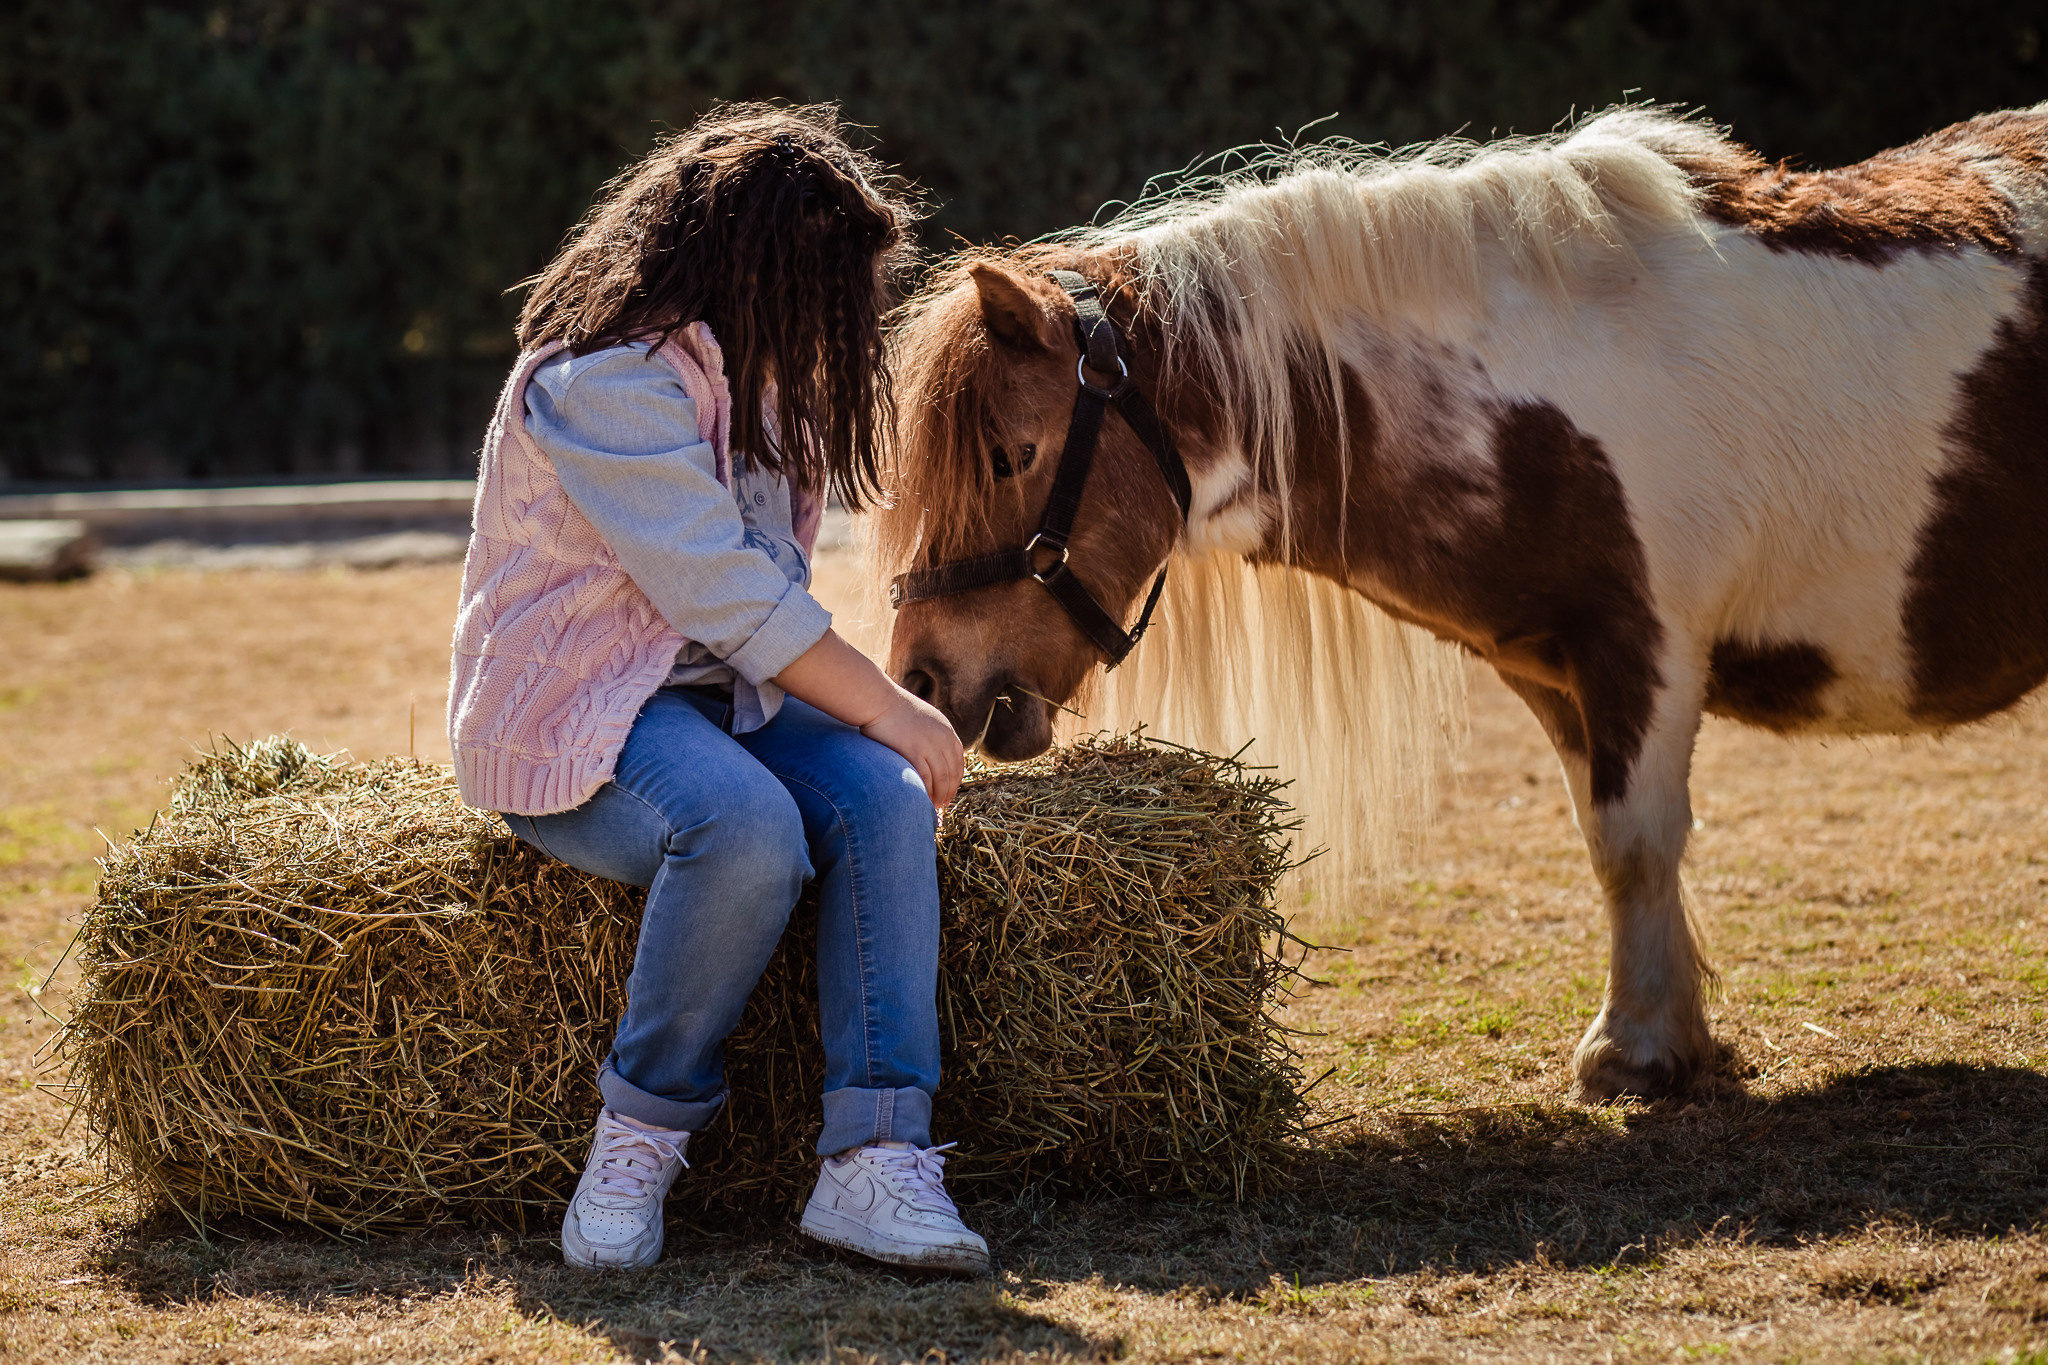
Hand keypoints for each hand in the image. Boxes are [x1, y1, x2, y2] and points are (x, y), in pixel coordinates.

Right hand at [859, 689, 964, 807]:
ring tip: (933, 807)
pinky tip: (922, 800)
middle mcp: (942, 738)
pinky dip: (925, 792)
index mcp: (946, 730)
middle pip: (951, 773)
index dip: (956, 779)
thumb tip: (931, 754)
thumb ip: (932, 735)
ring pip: (940, 779)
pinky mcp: (913, 752)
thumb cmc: (893, 710)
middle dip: (948, 792)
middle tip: (943, 805)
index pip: (958, 761)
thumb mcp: (923, 718)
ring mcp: (929, 745)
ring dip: (939, 796)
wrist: (878, 700)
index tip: (951, 790)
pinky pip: (924, 779)